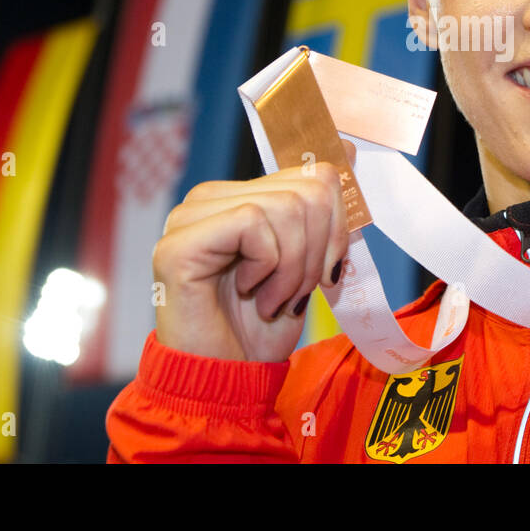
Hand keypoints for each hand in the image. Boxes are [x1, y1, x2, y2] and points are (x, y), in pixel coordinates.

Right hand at [152, 139, 357, 361]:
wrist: (227, 379)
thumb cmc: (261, 328)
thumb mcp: (309, 263)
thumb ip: (325, 212)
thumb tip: (349, 151)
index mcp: (239, 196)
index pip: (313, 174)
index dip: (337, 225)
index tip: (327, 269)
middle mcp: (210, 198)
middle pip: (307, 189)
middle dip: (317, 251)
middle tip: (296, 292)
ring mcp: (189, 216)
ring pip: (286, 206)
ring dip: (294, 268)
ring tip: (274, 299)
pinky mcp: (179, 241)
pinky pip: (254, 223)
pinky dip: (268, 267)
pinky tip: (249, 294)